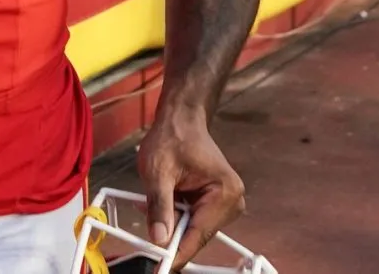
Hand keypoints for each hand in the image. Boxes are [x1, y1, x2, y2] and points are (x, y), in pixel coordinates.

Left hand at [135, 107, 245, 268]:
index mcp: (224, 194)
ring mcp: (225, 203)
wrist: (181, 119)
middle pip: (197, 234)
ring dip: (171, 222)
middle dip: (171, 233)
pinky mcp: (215, 202)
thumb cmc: (172, 137)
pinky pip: (192, 218)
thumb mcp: (158, 172)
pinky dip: (175, 214)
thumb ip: (160, 207)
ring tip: (151, 202)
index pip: (199, 234)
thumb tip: (159, 239)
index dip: (177, 253)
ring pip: (192, 228)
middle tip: (147, 226)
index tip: (160, 267)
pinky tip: (161, 200)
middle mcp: (231, 202)